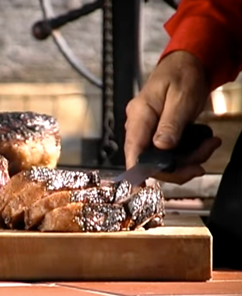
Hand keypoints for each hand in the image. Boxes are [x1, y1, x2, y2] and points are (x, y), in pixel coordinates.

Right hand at [125, 51, 221, 183]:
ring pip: (161, 160)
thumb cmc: (182, 74)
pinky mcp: (156, 134)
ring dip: (187, 160)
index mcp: (139, 115)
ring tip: (209, 146)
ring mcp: (147, 131)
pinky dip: (187, 154)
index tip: (149, 183)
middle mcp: (139, 125)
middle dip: (178, 166)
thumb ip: (170, 124)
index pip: (133, 149)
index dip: (138, 170)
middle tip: (203, 158)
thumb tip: (161, 148)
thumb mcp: (181, 97)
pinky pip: (168, 153)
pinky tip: (202, 146)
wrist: (186, 64)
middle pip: (149, 160)